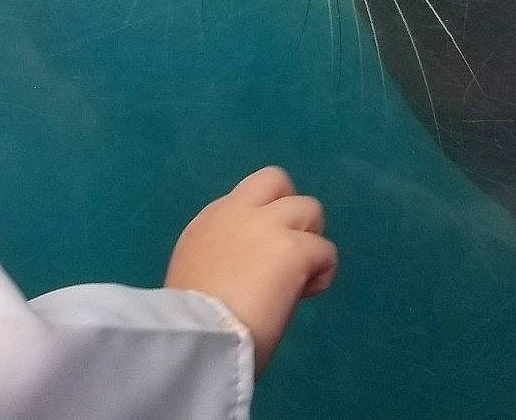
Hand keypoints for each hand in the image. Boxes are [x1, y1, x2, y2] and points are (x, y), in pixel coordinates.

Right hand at [165, 166, 337, 372]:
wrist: (198, 336)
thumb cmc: (189, 320)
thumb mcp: (193, 274)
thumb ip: (219, 259)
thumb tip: (245, 273)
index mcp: (208, 223)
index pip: (244, 201)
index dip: (259, 223)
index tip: (256, 260)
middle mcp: (237, 213)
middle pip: (275, 180)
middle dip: (288, 210)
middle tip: (287, 250)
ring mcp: (268, 226)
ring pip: (310, 207)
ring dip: (309, 238)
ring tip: (301, 274)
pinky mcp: (294, 249)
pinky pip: (326, 250)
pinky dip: (322, 271)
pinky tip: (306, 294)